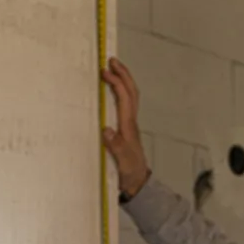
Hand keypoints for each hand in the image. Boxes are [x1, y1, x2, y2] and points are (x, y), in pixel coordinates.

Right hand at [101, 57, 150, 199]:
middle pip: (131, 92)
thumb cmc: (129, 172)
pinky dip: (120, 92)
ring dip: (123, 80)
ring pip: (130, 96)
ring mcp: (129, 125)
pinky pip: (125, 104)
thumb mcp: (123, 162)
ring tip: (113, 69)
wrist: (138, 183)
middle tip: (111, 60)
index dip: (117, 83)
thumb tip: (106, 129)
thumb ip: (115, 146)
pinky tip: (113, 90)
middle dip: (123, 74)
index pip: (125, 98)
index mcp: (128, 126)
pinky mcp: (126, 129)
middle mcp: (130, 122)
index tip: (106, 71)